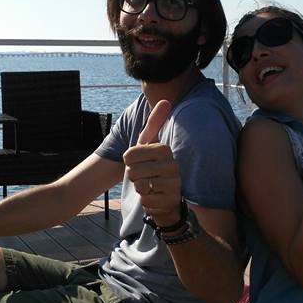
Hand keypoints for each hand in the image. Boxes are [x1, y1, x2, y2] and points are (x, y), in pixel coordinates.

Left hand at [123, 100, 182, 226]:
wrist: (165, 194)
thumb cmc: (153, 165)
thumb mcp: (150, 144)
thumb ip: (154, 123)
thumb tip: (166, 100)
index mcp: (165, 150)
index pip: (130, 155)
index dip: (128, 160)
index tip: (138, 161)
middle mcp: (173, 166)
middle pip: (133, 172)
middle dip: (134, 176)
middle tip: (144, 175)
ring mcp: (174, 185)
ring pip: (140, 187)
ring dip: (140, 188)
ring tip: (150, 185)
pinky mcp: (171, 202)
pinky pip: (145, 201)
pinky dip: (146, 201)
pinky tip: (154, 197)